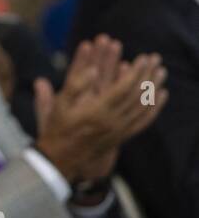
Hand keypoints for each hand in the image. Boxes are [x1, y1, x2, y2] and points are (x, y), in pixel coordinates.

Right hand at [34, 36, 168, 184]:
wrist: (61, 160)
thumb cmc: (57, 130)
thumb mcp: (58, 107)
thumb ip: (74, 87)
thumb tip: (92, 70)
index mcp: (96, 112)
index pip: (123, 89)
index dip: (135, 72)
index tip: (142, 58)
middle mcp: (112, 122)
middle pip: (137, 95)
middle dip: (147, 75)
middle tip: (154, 59)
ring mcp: (119, 130)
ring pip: (143, 106)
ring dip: (154, 87)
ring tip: (160, 72)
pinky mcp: (123, 136)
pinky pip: (144, 121)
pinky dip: (155, 107)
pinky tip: (161, 95)